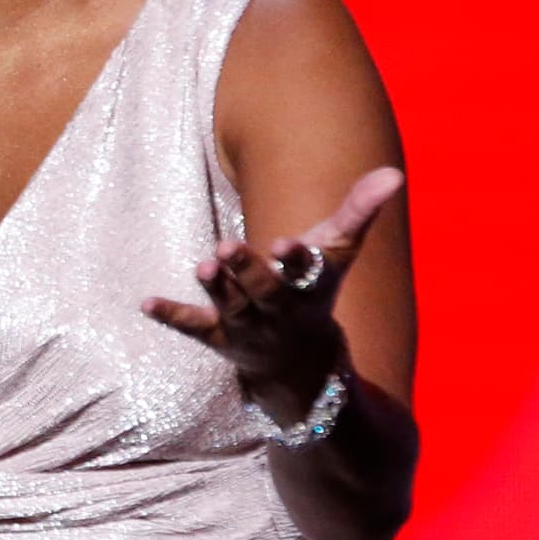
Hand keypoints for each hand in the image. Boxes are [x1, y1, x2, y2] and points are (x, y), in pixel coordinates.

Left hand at [140, 165, 403, 423]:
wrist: (301, 366)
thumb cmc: (315, 291)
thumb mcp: (338, 253)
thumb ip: (360, 211)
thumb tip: (393, 173)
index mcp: (309, 288)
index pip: (306, 271)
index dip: (295, 258)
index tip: (284, 243)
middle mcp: (279, 311)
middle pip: (263, 291)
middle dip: (247, 271)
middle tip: (223, 247)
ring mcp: (248, 327)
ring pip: (230, 308)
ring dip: (215, 288)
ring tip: (201, 265)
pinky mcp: (219, 337)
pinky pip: (193, 327)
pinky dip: (171, 315)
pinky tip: (145, 302)